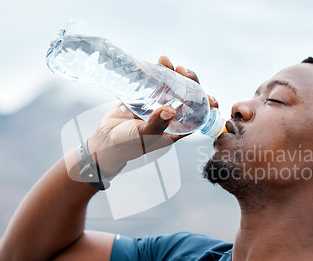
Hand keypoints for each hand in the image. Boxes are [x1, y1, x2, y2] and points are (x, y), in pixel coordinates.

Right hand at [86, 56, 218, 173]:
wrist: (105, 140)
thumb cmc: (126, 146)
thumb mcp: (143, 137)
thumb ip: (156, 124)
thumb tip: (170, 110)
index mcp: (177, 129)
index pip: (198, 116)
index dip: (206, 106)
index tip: (207, 96)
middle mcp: (171, 116)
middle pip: (188, 97)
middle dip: (189, 83)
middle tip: (183, 71)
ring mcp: (159, 104)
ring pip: (173, 87)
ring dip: (175, 74)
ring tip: (169, 63)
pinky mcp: (146, 97)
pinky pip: (157, 82)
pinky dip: (159, 72)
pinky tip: (160, 62)